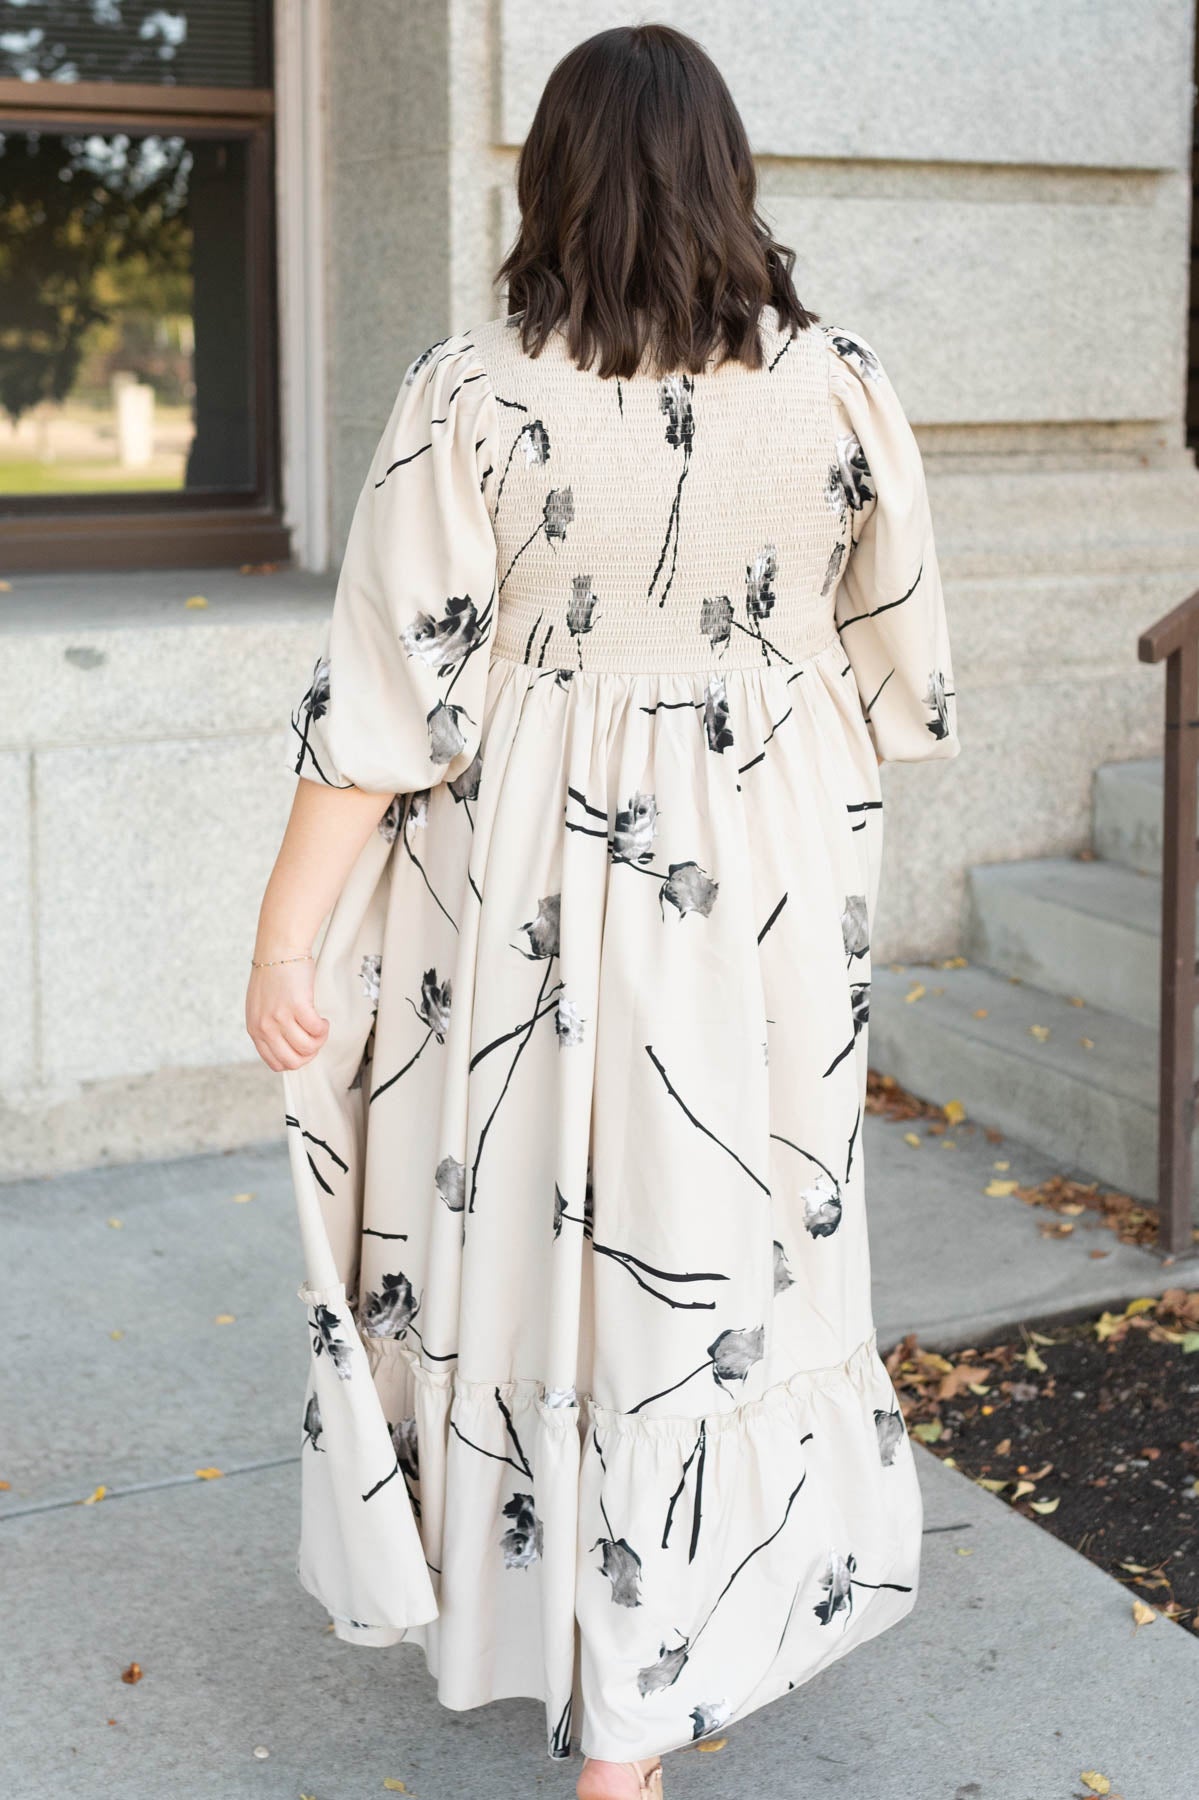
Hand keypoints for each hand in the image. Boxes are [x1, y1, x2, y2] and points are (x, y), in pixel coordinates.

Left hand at [246, 952, 329, 1071]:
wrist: (278, 950)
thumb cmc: (273, 975)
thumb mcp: (260, 1008)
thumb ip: (268, 1027)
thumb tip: (289, 1046)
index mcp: (255, 1030)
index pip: (276, 1063)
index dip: (295, 1060)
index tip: (303, 1048)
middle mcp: (265, 1027)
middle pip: (293, 1061)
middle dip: (310, 1054)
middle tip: (315, 1039)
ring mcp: (280, 1017)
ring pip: (308, 1048)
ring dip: (320, 1040)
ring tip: (320, 1026)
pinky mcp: (297, 1006)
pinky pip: (317, 1030)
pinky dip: (324, 1028)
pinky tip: (323, 1018)